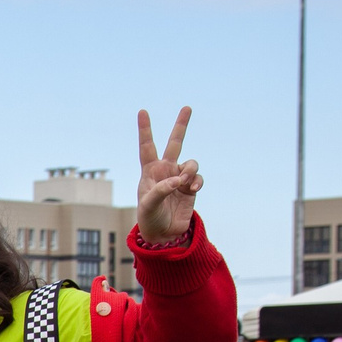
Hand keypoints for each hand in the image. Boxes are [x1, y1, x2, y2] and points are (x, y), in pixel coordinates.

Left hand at [135, 108, 202, 243]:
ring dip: (189, 170)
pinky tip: (192, 189)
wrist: (163, 234)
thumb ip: (160, 190)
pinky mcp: (191, 187)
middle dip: (181, 125)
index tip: (143, 111)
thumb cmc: (150, 218)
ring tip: (184, 183)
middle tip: (187, 107)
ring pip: (191, 162)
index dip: (145, 129)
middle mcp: (166, 170)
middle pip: (175, 143)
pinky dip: (197, 181)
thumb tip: (177, 180)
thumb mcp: (148, 205)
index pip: (147, 146)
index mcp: (150, 171)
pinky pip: (198, 177)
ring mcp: (179, 178)